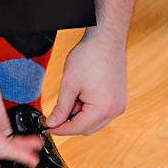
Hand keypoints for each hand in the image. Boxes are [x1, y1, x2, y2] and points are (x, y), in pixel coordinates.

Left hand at [46, 0, 136, 136]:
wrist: (105, 38)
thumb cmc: (90, 56)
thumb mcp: (69, 84)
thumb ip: (61, 108)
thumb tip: (53, 123)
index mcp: (103, 109)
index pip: (77, 128)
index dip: (60, 129)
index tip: (48, 127)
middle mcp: (115, 110)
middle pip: (87, 127)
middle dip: (70, 121)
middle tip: (56, 110)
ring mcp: (119, 104)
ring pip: (94, 120)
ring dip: (80, 113)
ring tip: (72, 93)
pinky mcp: (119, 98)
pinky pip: (101, 111)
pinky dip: (89, 107)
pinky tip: (81, 92)